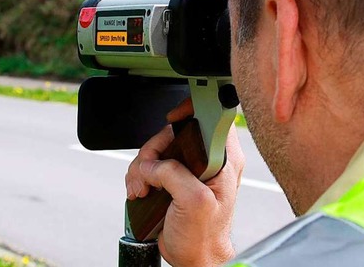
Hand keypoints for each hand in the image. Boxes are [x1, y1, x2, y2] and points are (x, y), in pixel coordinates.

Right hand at [125, 99, 245, 265]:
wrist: (194, 256)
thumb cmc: (204, 236)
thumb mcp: (194, 203)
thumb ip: (174, 175)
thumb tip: (152, 165)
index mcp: (223, 158)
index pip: (213, 116)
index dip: (191, 111)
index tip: (172, 120)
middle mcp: (208, 158)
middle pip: (175, 131)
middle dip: (153, 150)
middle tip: (147, 173)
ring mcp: (189, 167)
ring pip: (158, 148)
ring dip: (142, 167)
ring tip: (142, 189)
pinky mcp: (174, 176)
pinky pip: (151, 163)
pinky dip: (140, 176)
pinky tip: (141, 191)